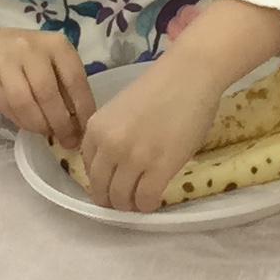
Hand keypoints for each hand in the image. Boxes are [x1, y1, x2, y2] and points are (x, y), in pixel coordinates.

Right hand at [0, 28, 93, 148]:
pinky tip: (30, 125)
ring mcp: (8, 62)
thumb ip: (66, 87)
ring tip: (48, 134)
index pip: (75, 80)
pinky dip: (22, 122)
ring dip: (40, 125)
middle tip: (68, 141)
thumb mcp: (52, 63)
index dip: (83, 109)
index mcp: (57, 45)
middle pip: (49, 94)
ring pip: (26, 103)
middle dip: (61, 123)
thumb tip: (81, 124)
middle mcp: (33, 49)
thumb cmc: (27, 59)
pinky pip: (9, 107)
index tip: (87, 131)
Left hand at [72, 57, 223, 213]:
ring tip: (141, 201)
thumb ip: (113, 137)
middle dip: (112, 200)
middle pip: (101, 189)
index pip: (89, 169)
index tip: (114, 185)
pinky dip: (148, 205)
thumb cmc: (161, 87)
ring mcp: (133, 158)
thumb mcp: (120, 111)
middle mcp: (109, 146)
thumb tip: (116, 167)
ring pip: (121, 199)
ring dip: (130, 205)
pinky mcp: (160, 168)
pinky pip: (146, 199)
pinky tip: (155, 201)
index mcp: (95, 129)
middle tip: (126, 201)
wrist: (190, 74)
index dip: (101, 182)